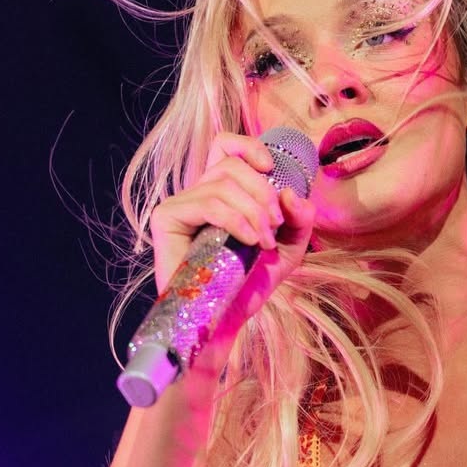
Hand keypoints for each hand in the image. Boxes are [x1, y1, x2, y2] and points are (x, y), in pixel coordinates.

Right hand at [148, 131, 316, 372]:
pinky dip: (236, 219)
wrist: (228, 319)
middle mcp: (198, 194)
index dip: (248, 146)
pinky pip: (208, 202)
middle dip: (263, 194)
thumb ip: (299, 219)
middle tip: (275, 227)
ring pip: (223, 182)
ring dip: (254, 212)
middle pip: (231, 164)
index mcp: (222, 193)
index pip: (225, 146)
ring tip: (263, 244)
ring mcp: (180, 206)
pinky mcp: (166, 219)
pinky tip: (249, 241)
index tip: (271, 169)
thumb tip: (290, 192)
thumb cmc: (251, 285)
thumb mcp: (289, 249)